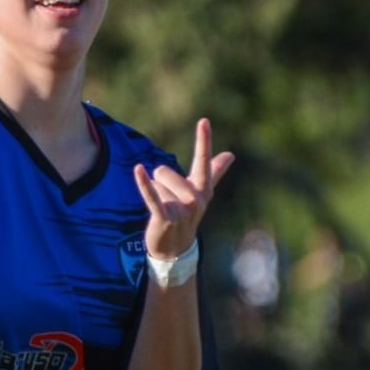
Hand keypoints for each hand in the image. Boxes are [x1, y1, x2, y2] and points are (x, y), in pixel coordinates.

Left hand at [134, 118, 234, 259]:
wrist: (176, 249)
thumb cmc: (187, 216)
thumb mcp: (202, 193)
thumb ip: (215, 172)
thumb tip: (230, 154)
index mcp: (202, 189)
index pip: (203, 161)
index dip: (203, 141)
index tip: (204, 121)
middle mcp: (195, 199)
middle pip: (165, 172)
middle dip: (159, 182)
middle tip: (167, 201)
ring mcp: (181, 210)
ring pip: (158, 184)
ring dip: (154, 193)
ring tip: (162, 210)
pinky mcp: (165, 218)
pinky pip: (153, 196)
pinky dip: (145, 184)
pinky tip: (138, 170)